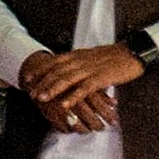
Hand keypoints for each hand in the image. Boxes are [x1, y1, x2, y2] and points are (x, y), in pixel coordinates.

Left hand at [21, 45, 144, 133]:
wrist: (131, 54)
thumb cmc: (111, 57)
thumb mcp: (90, 57)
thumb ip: (76, 62)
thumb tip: (63, 69)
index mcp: (77, 55)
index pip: (53, 61)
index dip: (39, 70)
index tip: (27, 78)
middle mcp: (80, 61)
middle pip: (57, 72)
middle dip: (42, 83)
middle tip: (31, 94)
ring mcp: (89, 69)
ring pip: (66, 79)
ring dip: (52, 89)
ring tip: (42, 99)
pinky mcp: (100, 78)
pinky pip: (84, 89)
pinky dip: (73, 97)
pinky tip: (64, 104)